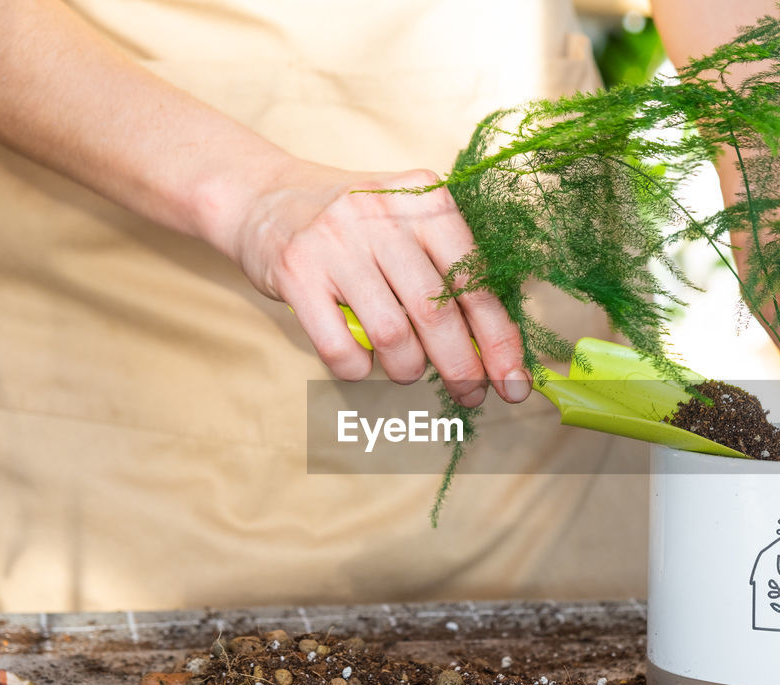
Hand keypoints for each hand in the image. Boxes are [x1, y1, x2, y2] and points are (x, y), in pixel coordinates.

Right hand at [229, 163, 530, 407]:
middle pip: (438, 312)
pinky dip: (359, 370)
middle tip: (470, 393)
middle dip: (462, 367)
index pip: (475, 281)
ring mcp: (336, 241)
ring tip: (407, 369)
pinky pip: (341, 349)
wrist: (265, 196)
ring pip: (393, 335)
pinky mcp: (297, 271)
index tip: (514, 382)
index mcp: (426, 197)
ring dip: (408, 368)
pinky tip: (362, 363)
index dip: (500, 340)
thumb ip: (449, 274)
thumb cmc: (355, 227)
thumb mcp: (408, 226)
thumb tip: (494, 351)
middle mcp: (382, 214)